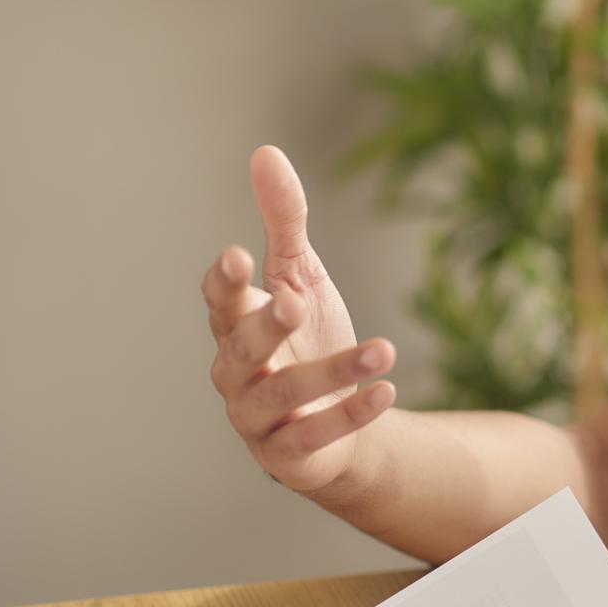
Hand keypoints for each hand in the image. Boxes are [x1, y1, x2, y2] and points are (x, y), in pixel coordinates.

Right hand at [201, 145, 396, 493]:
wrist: (341, 419)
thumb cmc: (309, 338)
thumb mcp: (302, 274)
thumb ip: (284, 221)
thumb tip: (265, 152)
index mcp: (235, 324)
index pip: (219, 300)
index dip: (224, 282)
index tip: (238, 255)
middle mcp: (236, 371)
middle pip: (238, 348)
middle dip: (265, 325)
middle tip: (295, 301)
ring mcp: (257, 417)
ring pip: (281, 393)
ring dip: (332, 371)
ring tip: (384, 349)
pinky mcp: (288, 454)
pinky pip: (315, 436)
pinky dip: (351, 414)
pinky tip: (388, 389)